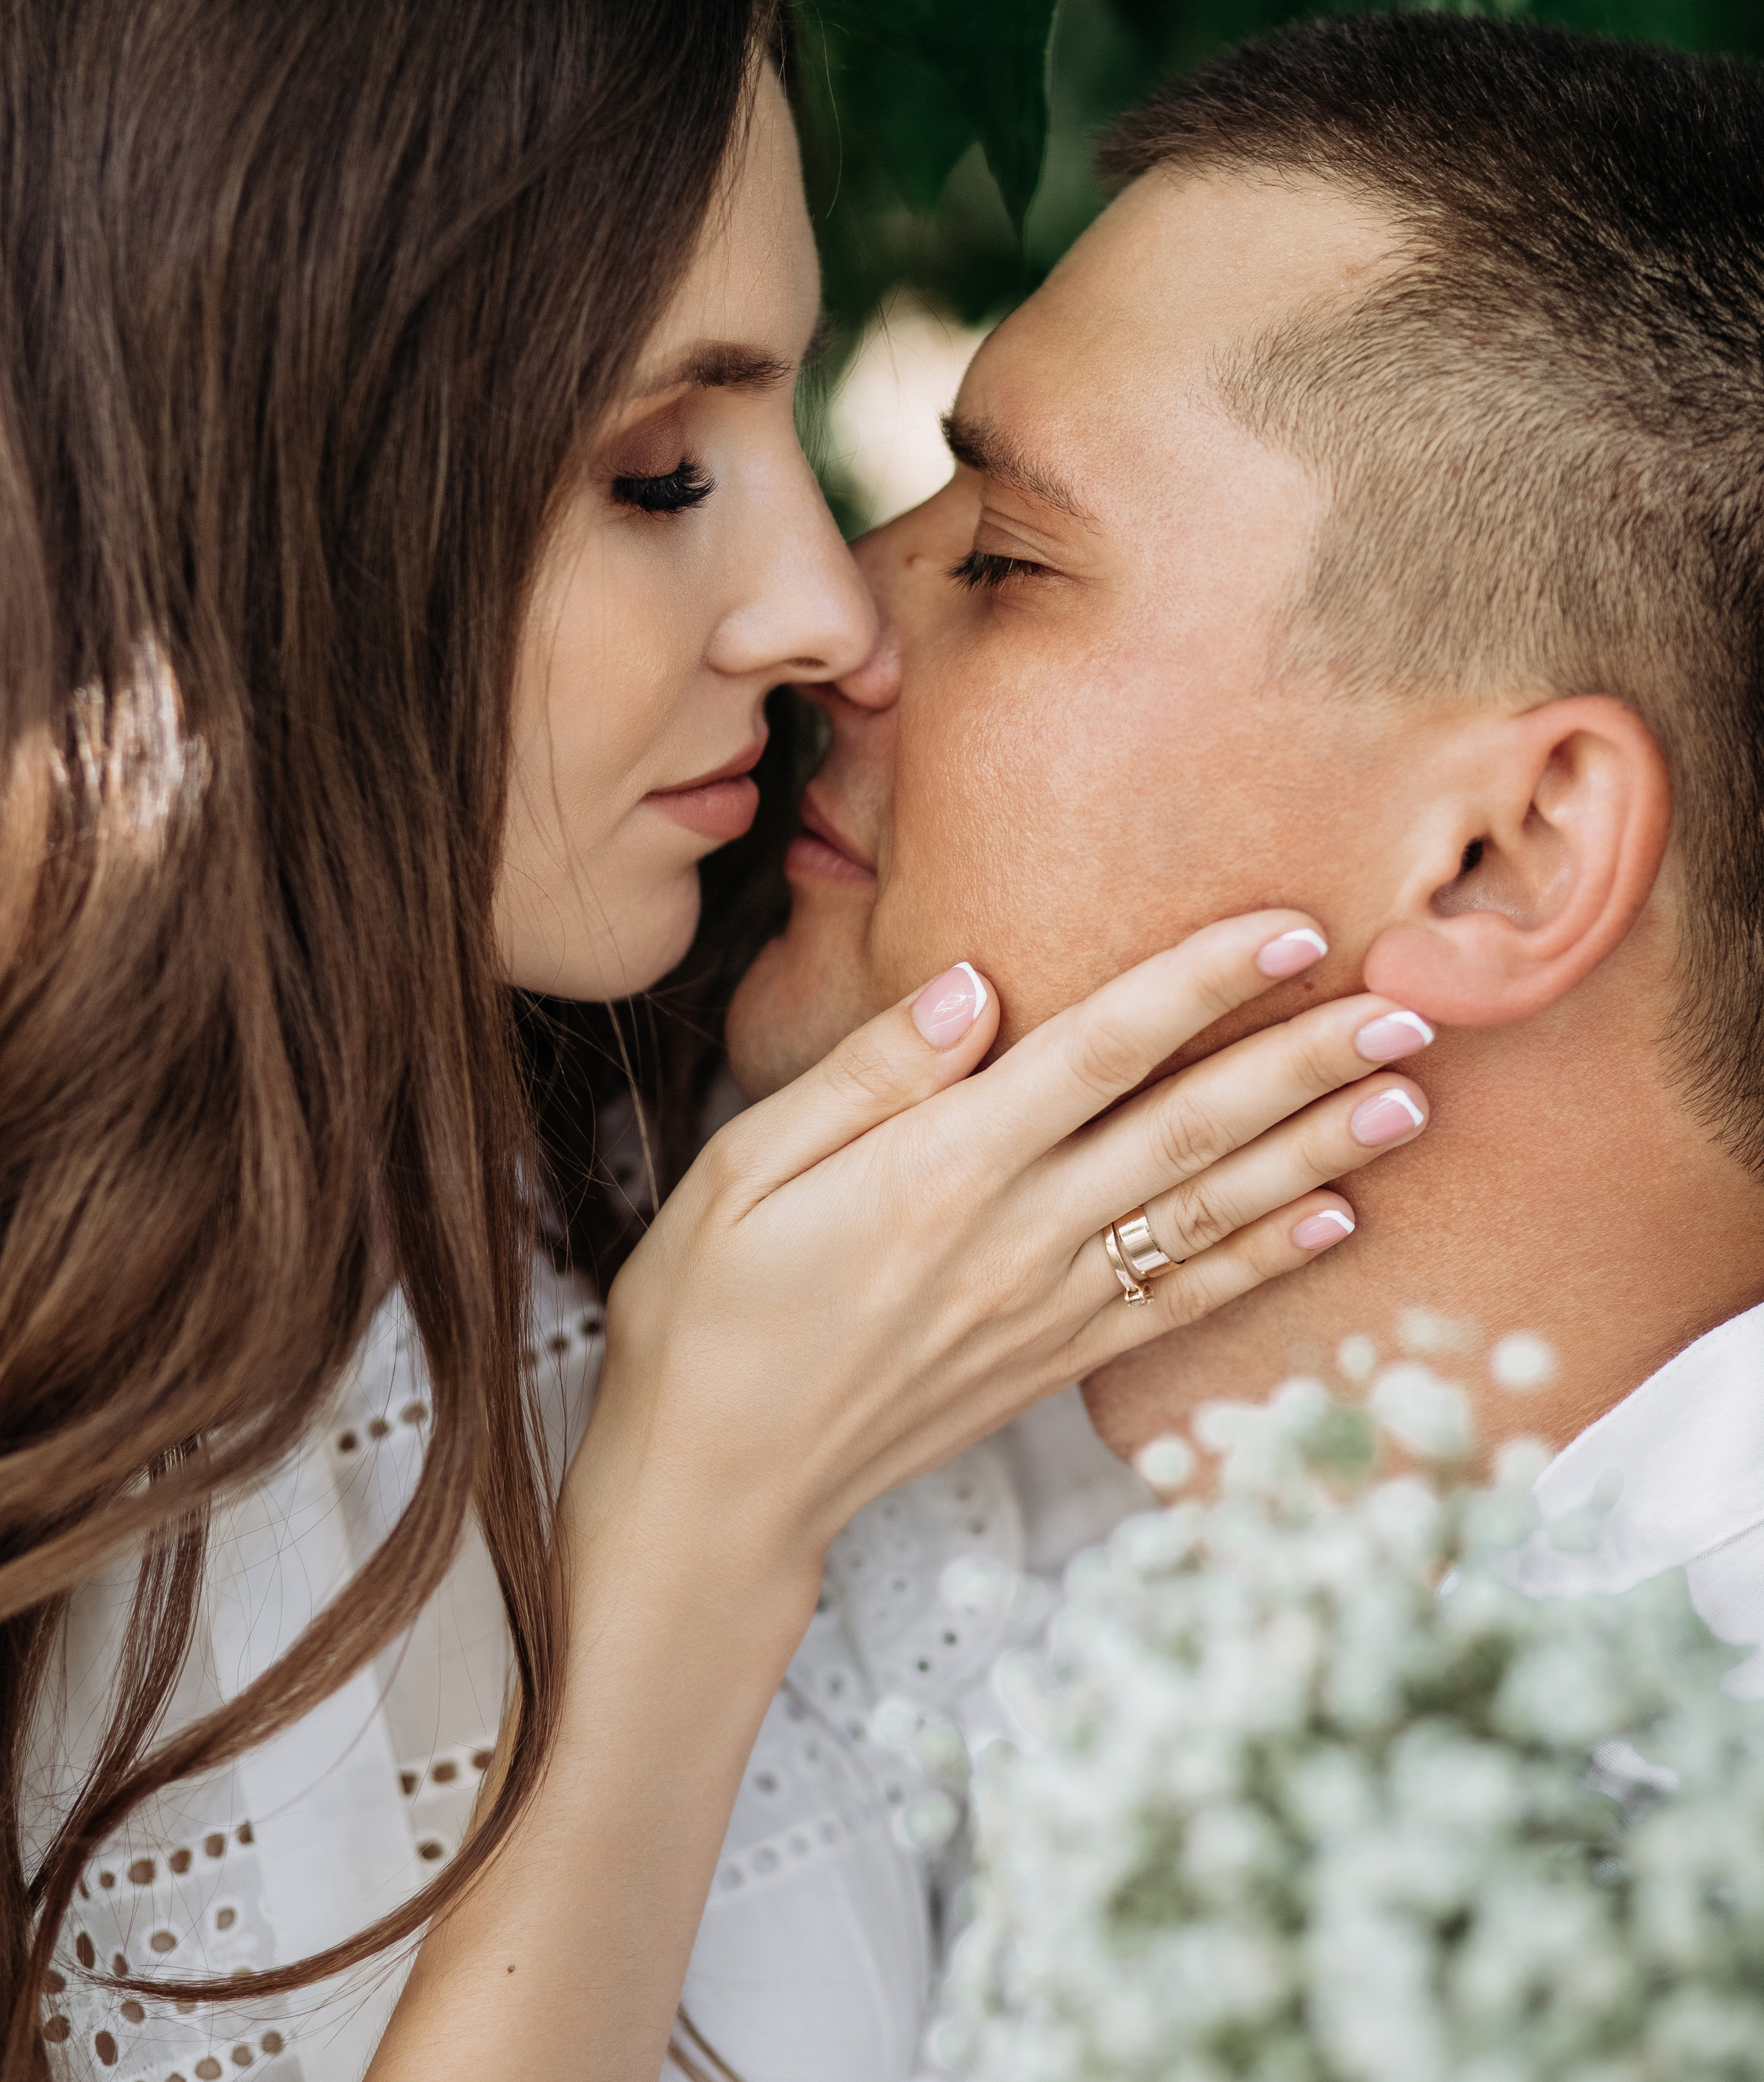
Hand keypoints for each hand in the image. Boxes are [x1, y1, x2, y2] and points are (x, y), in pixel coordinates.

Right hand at [571, 913, 1429, 1585]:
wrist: (712, 1489)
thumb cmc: (707, 1312)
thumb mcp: (745, 1167)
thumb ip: (870, 1073)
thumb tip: (978, 983)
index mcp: (940, 1170)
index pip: (1098, 1052)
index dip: (1201, 986)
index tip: (1291, 930)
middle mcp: (1014, 1237)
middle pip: (1186, 1130)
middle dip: (1303, 1062)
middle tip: (1409, 1008)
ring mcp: (1042, 1309)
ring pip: (1205, 1215)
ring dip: (1314, 1154)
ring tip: (1408, 1101)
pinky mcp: (1049, 1365)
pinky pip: (1179, 1307)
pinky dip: (1262, 1264)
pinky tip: (1334, 1224)